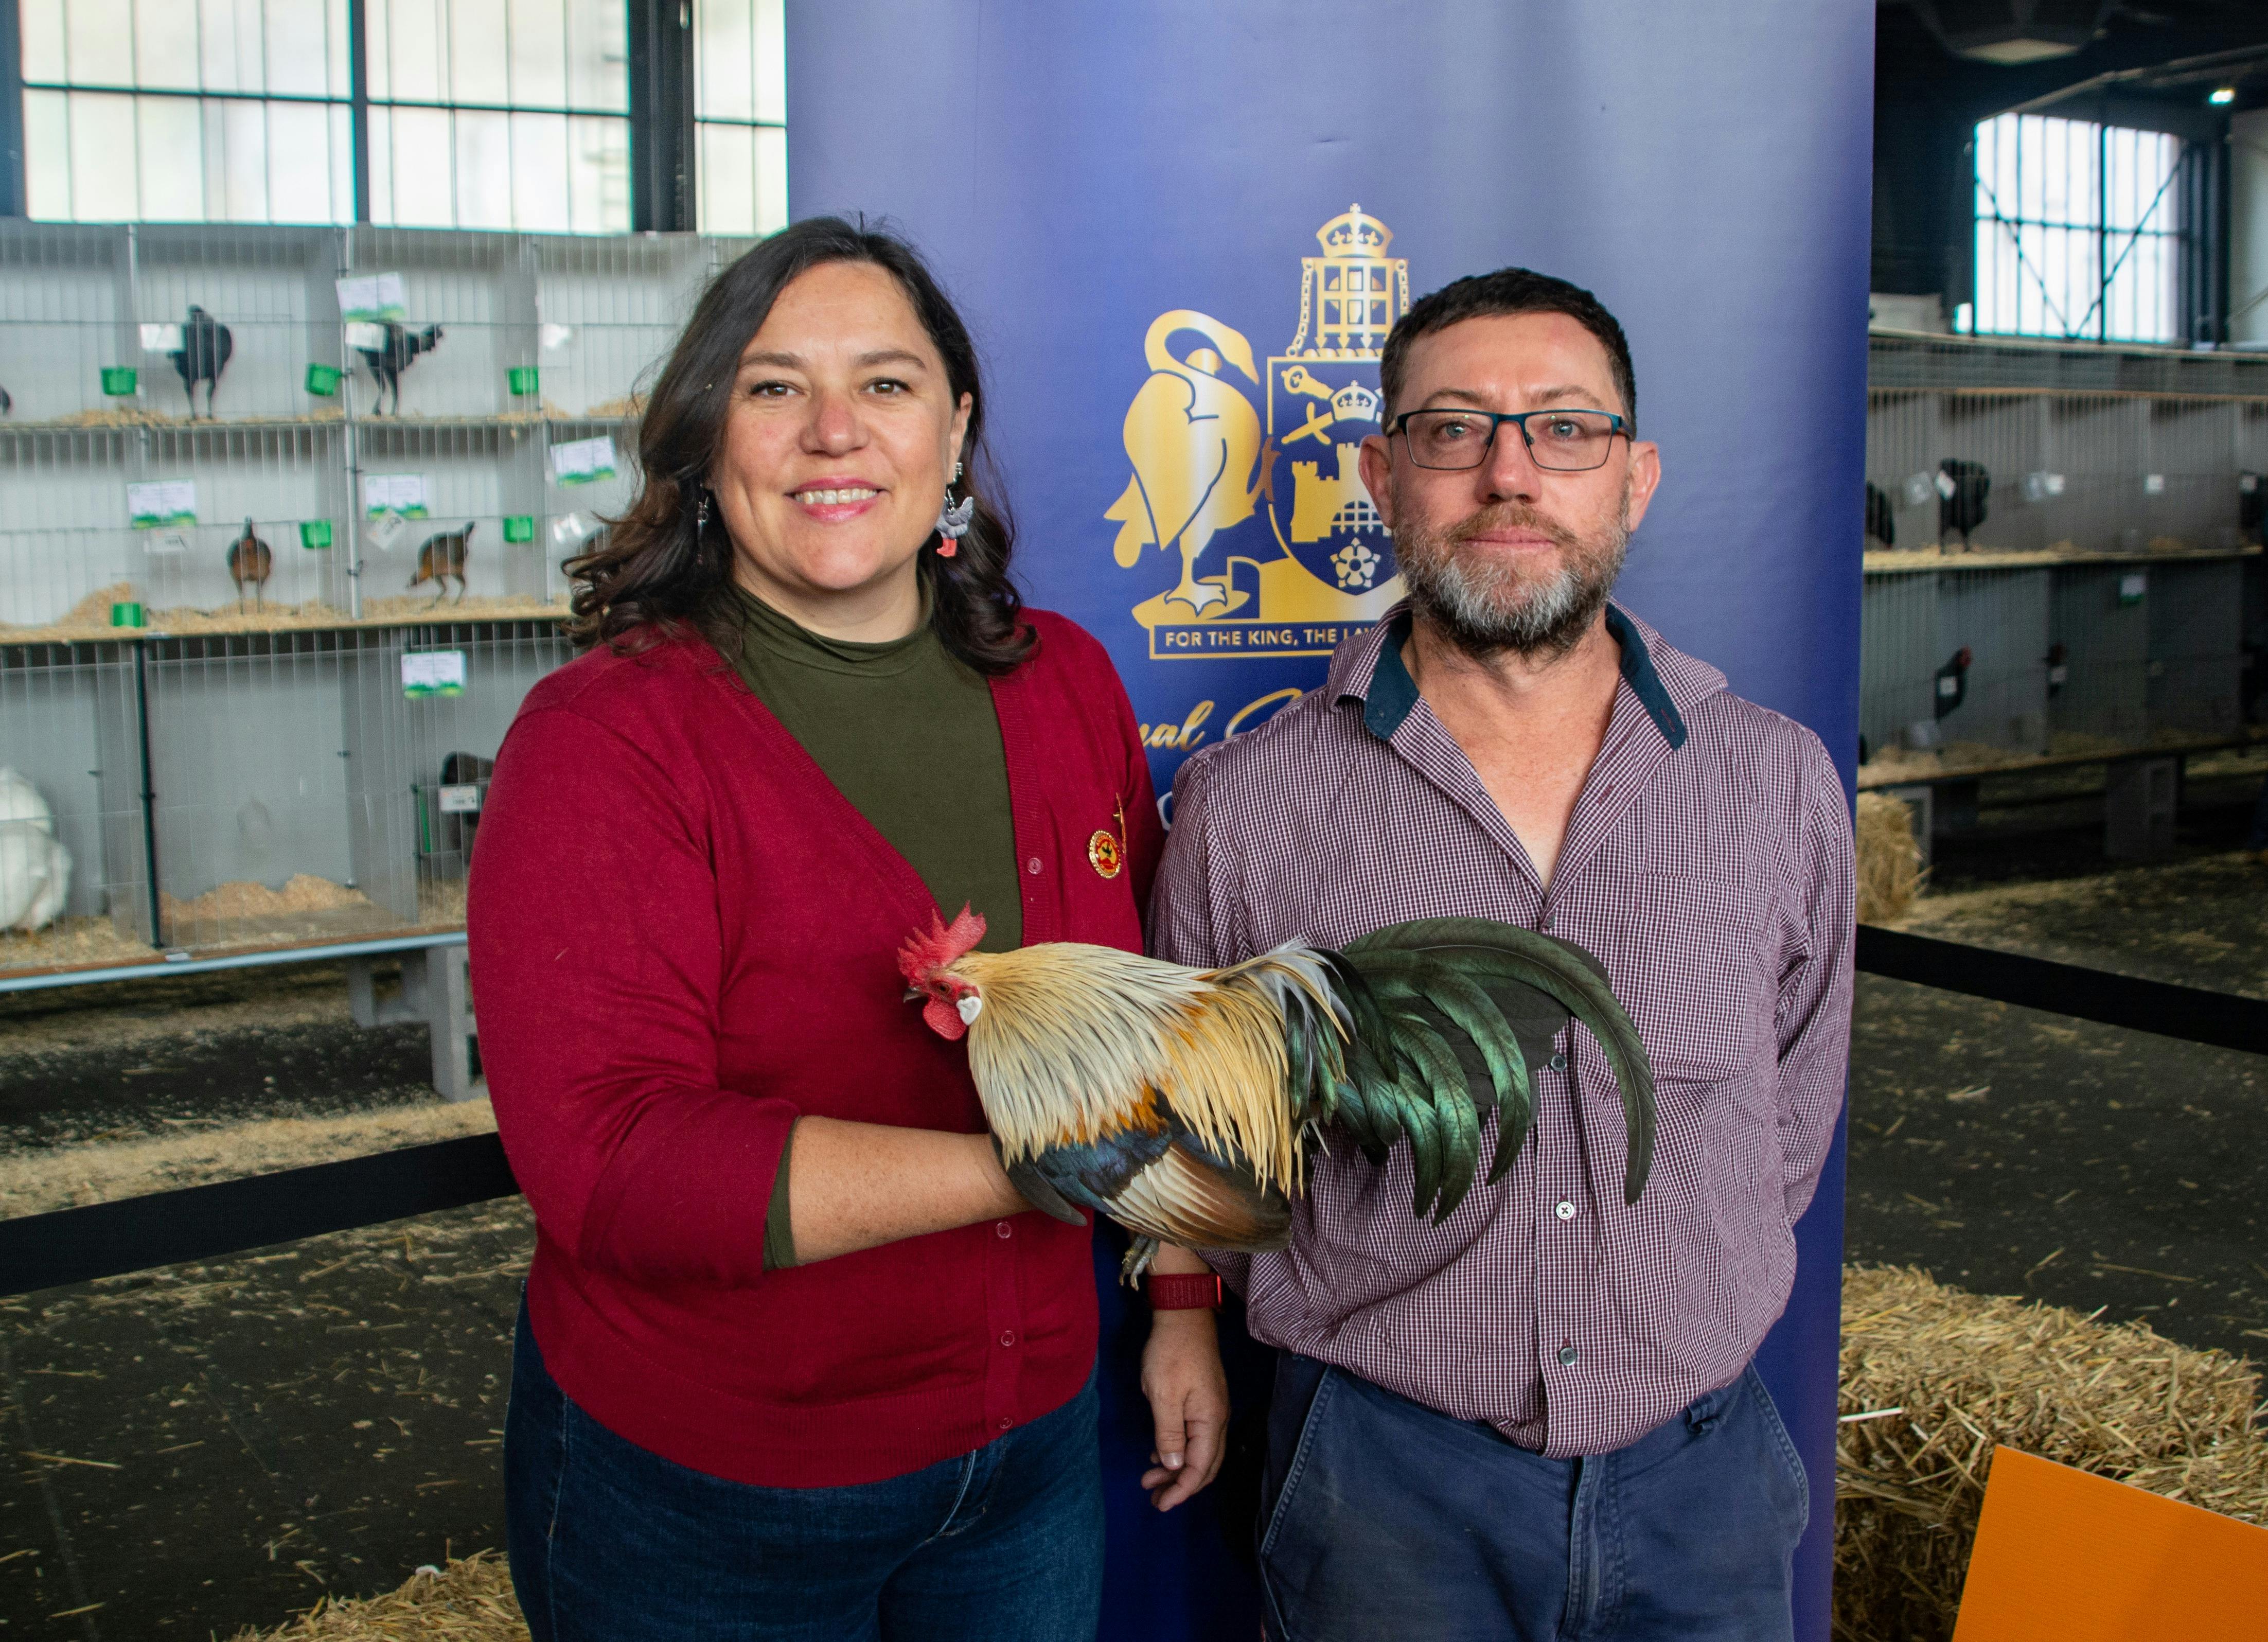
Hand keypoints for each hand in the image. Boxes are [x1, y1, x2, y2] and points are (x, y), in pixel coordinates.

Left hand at [1139, 1305, 1228, 1510]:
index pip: (1200, 1469)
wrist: (1183, 1316)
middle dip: (1180, 1486)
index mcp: (1210, 1421)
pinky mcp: (1204, 1401)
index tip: (1160, 1505)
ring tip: (1150, 1480)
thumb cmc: (1171, 1354)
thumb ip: (1169, 1435)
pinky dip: (1178, 1451)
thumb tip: (1175, 1468)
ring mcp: (1212, 1409)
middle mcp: (1217, 1419)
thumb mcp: (1163, 1396)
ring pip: (1200, 1452)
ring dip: (1177, 1470)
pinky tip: (1159, 1454)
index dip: (1182, 1491)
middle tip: (1153, 1499)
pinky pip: (1195, 1437)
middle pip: (1205, 1465)